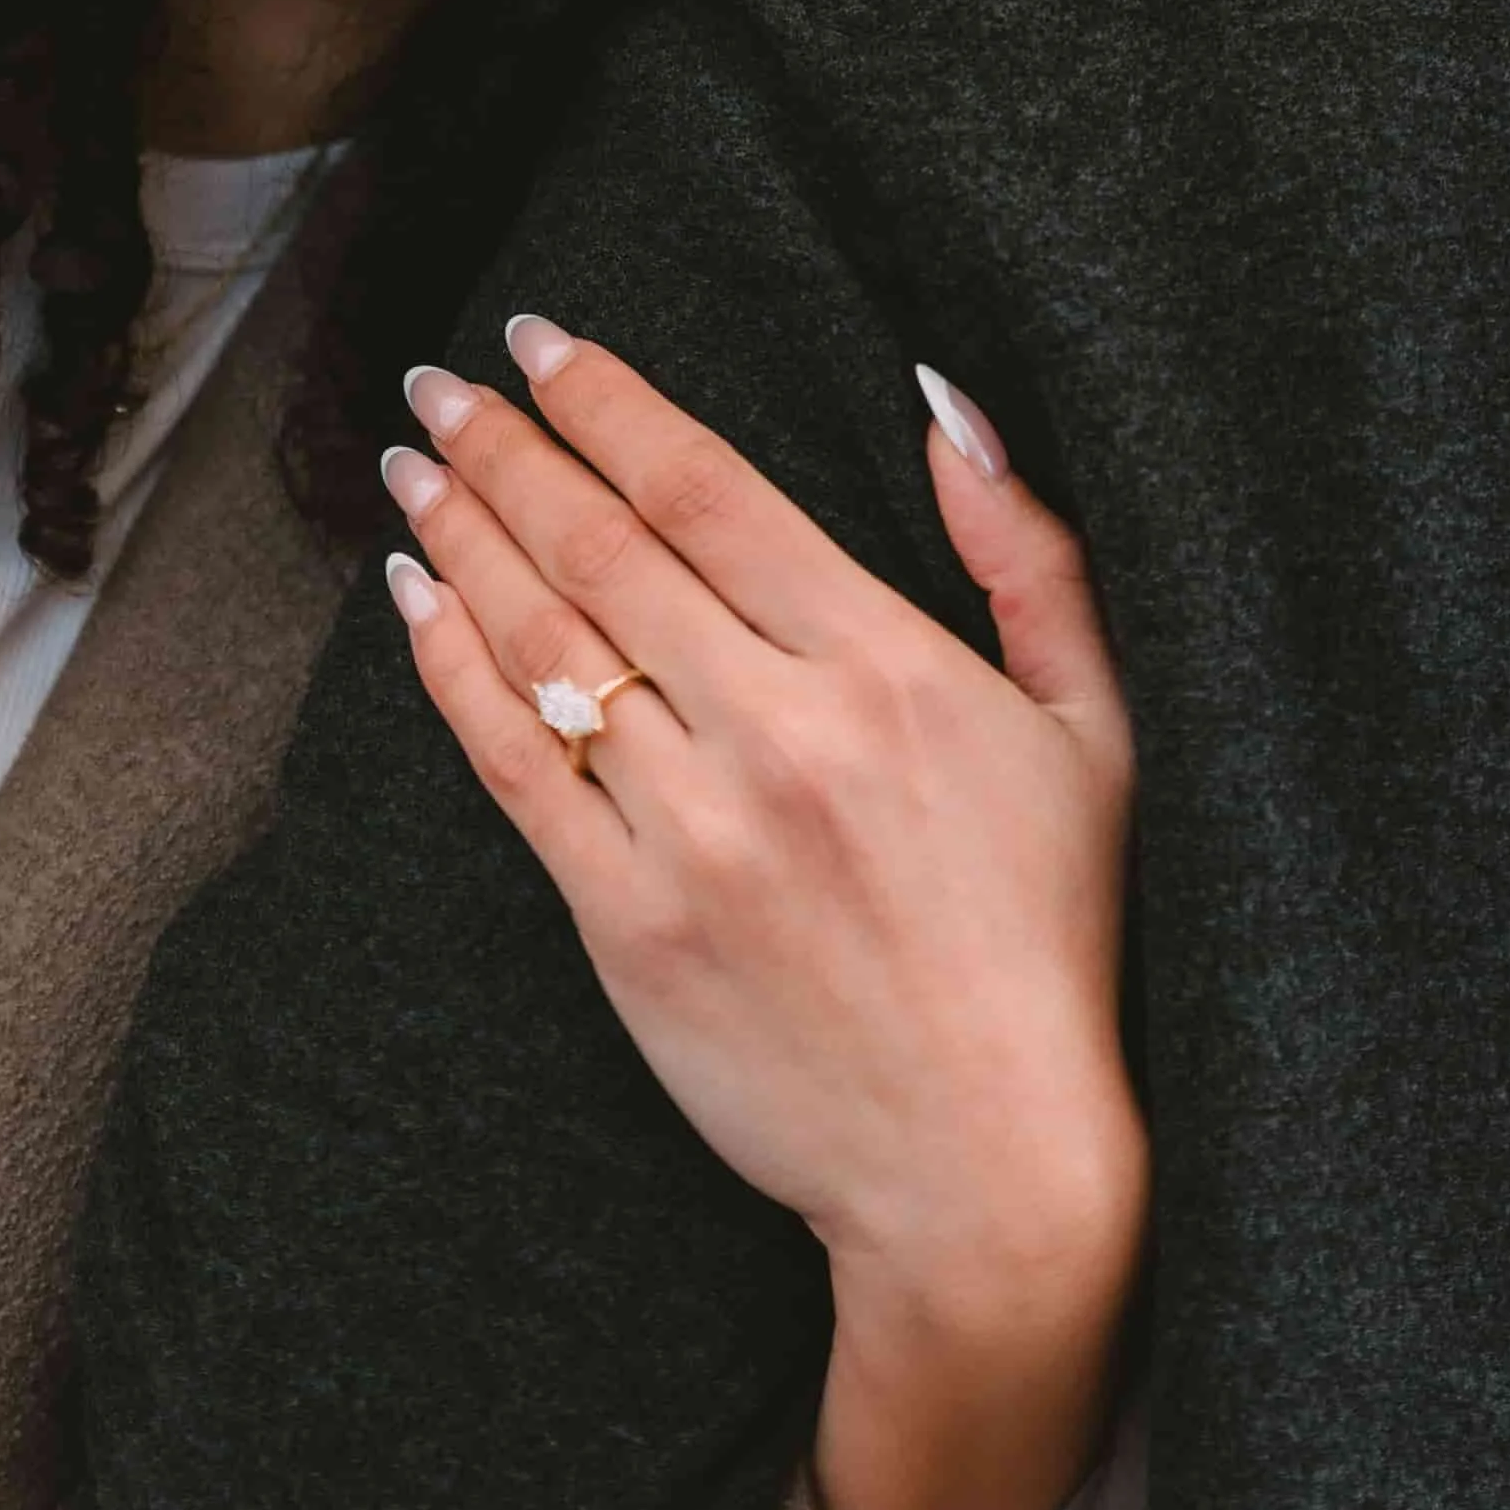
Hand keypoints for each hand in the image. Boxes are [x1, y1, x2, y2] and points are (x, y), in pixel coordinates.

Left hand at [381, 320, 1145, 1509]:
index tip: (541, 344)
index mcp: (888, 668)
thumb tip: (943, 400)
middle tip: (438, 383)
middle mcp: (779, 735)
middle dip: (505, 447)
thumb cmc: (1057, 941)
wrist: (989, 1165)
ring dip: (461, 537)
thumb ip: (1029, 555)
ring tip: (411, 466)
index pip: (708, 488)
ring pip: (545, 645)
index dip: (608, 401)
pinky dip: (453, 673)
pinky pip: (515, 771)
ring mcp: (693, 835)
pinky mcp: (628, 929)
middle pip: (604, 547)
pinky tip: (414, 601)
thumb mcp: (1098, 729)